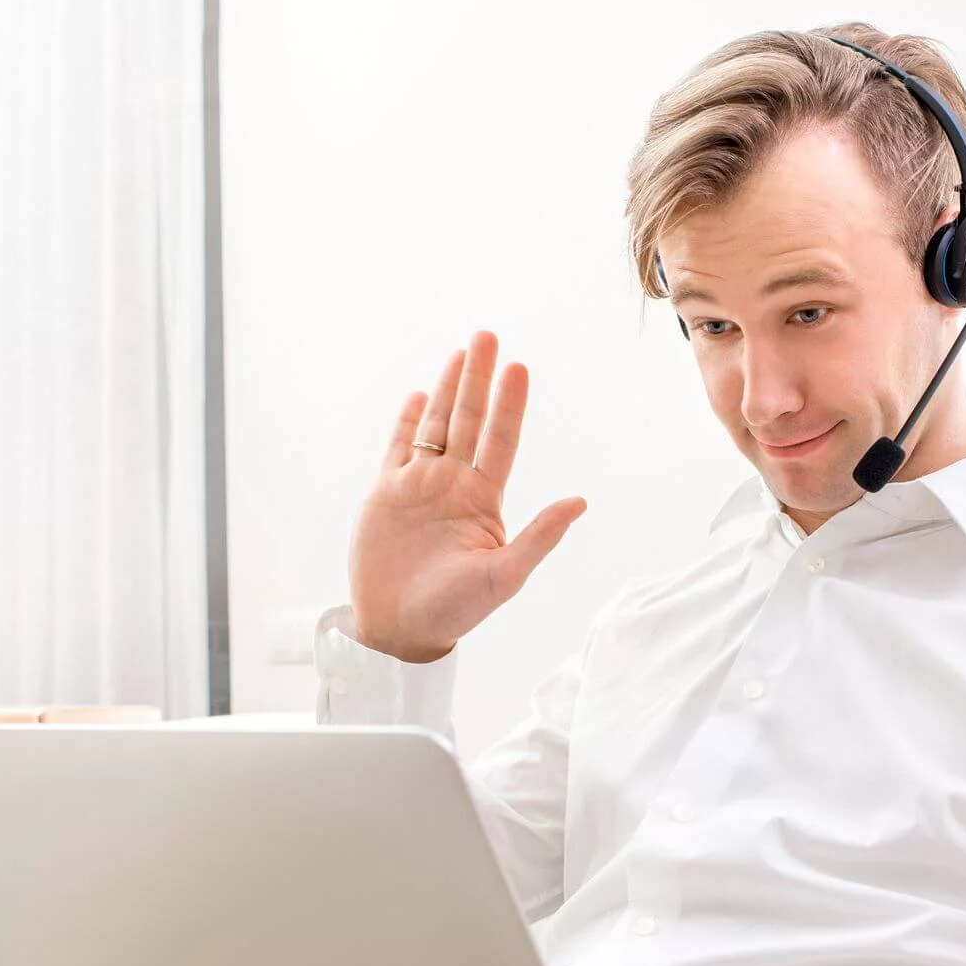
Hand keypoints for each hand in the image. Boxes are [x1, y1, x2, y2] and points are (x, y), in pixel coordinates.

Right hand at [348, 330, 586, 662]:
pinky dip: (408, 421)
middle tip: (488, 337)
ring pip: (436, 426)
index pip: (500, 441)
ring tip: (461, 353)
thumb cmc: (454, 611)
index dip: (509, 405)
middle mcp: (453, 486)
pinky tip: (419, 396)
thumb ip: (539, 536)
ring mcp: (419, 487)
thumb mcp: (504, 575)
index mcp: (483, 501)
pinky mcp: (385, 494)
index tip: (519, 369)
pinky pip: (398, 448)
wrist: (399, 628)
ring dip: (448, 390)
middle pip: (469, 421)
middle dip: (478, 380)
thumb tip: (580, 502)